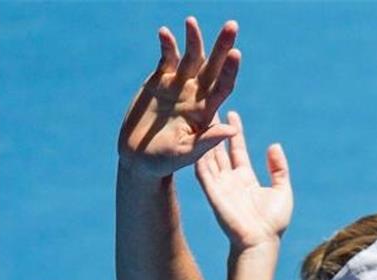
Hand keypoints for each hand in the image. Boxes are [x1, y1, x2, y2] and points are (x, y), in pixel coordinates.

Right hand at [118, 18, 241, 177]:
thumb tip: (232, 131)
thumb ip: (207, 141)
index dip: (230, 70)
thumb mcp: (187, 154)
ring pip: (190, 58)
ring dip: (193, 40)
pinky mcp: (159, 81)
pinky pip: (166, 59)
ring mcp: (178, 86)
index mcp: (207, 112)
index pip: (223, 87)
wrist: (140, 157)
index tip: (236, 53)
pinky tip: (165, 32)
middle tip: (232, 25)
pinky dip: (166, 46)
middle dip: (222, 46)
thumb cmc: (166, 161)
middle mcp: (196, 95)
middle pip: (213, 67)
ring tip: (192, 21)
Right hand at [195, 112, 293, 250]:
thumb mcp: (282, 190)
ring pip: (208, 157)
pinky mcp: (212, 193)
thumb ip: (279, 168)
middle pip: (219, 149)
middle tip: (209, 108)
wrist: (261, 242)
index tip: (232, 113)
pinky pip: (203, 171)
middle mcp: (229, 179)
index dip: (235, 132)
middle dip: (215, 130)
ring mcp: (219, 185)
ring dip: (204, 139)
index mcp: (245, 178)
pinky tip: (194, 140)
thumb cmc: (273, 222)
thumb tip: (274, 146)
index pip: (237, 150)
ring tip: (199, 119)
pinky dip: (198, 156)